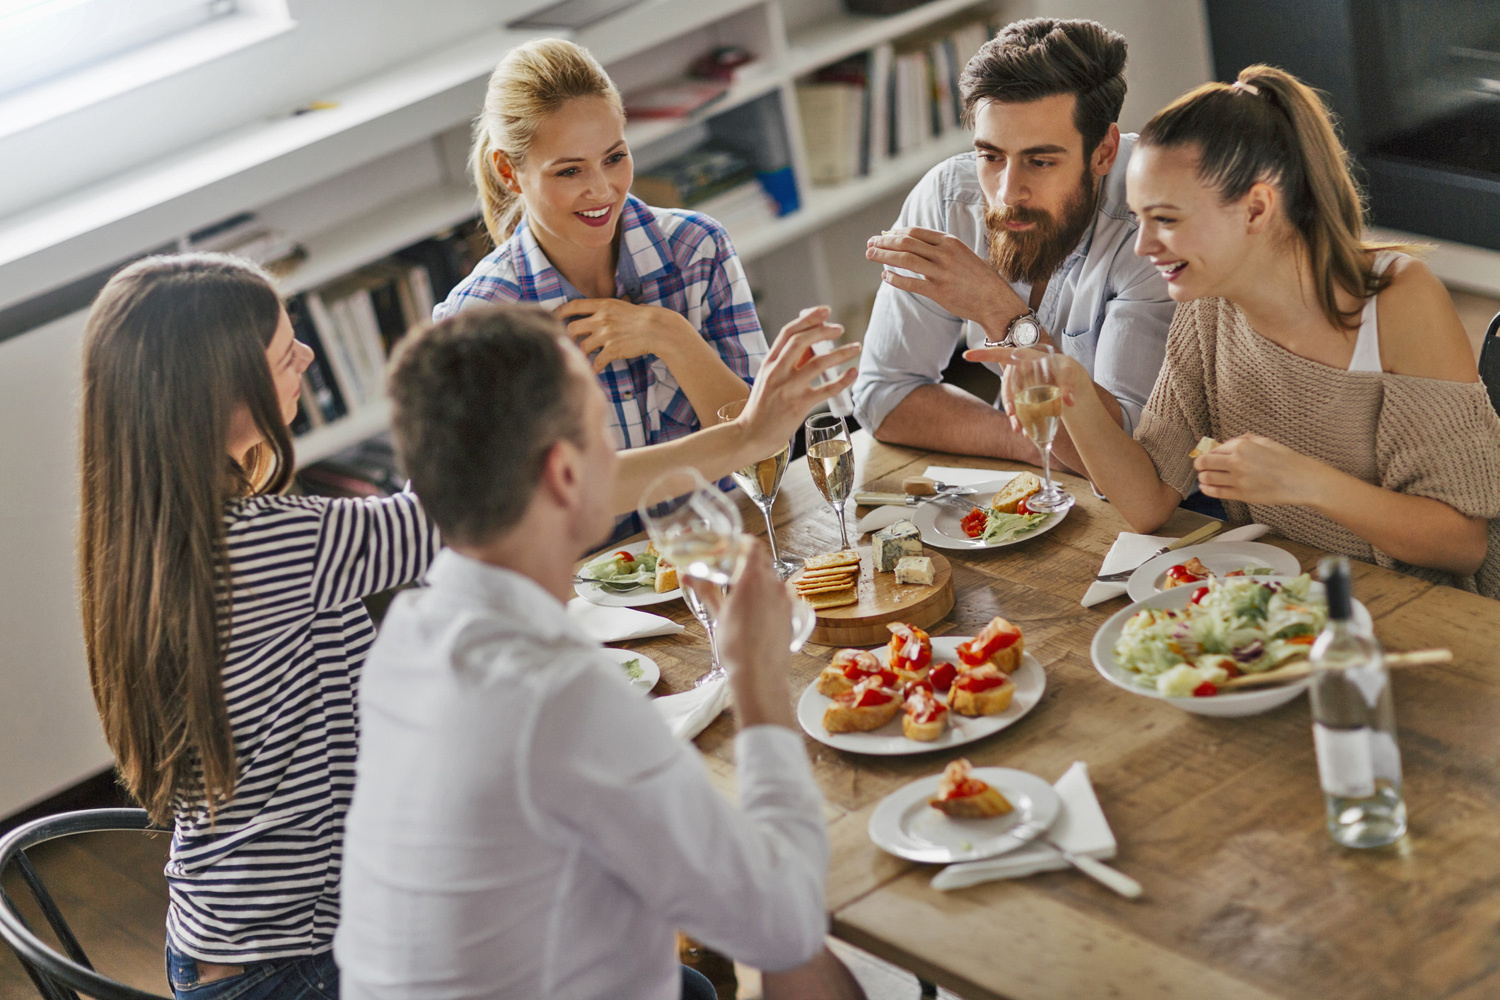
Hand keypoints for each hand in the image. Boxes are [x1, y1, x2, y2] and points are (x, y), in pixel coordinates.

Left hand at [555, 298, 691, 372]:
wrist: (658, 329)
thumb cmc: (643, 317)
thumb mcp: (624, 305)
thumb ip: (609, 307)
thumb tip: (607, 306)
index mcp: (603, 305)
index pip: (573, 306)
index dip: (559, 311)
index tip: (553, 317)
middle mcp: (601, 319)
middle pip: (571, 328)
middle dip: (566, 337)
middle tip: (567, 343)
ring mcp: (606, 335)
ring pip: (582, 347)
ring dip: (580, 354)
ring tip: (581, 359)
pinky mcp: (613, 350)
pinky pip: (597, 362)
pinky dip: (594, 368)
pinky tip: (594, 370)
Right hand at [704, 540, 793, 728]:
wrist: (760, 675)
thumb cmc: (738, 647)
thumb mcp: (718, 614)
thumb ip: (705, 590)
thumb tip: (688, 575)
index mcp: (753, 578)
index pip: (752, 545)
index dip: (742, 541)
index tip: (731, 545)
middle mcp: (773, 584)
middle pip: (762, 560)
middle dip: (747, 561)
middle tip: (731, 569)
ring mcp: (785, 598)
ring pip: (771, 578)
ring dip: (757, 579)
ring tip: (741, 593)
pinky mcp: (791, 613)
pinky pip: (780, 595)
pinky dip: (767, 595)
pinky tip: (755, 610)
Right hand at [734, 306, 859, 456]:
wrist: (750, 435)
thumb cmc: (762, 409)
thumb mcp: (768, 380)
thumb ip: (786, 364)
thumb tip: (812, 348)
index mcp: (768, 363)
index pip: (788, 332)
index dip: (808, 318)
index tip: (825, 311)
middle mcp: (776, 372)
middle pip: (802, 341)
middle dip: (824, 331)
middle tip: (840, 329)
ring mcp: (788, 389)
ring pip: (819, 363)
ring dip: (841, 353)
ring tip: (855, 348)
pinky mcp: (799, 406)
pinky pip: (826, 389)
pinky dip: (843, 379)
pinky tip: (853, 372)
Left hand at [866, 226, 1025, 335]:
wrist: (994, 299)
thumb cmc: (977, 277)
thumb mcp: (962, 254)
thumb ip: (940, 248)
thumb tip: (913, 243)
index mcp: (950, 242)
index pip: (915, 232)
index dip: (896, 232)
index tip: (883, 234)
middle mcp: (945, 254)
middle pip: (906, 243)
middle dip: (884, 242)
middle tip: (870, 242)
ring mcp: (941, 273)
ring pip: (905, 260)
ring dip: (884, 256)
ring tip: (870, 254)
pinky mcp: (939, 292)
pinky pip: (911, 283)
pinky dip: (895, 279)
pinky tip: (885, 276)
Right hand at [964, 345, 1091, 433]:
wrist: (1070, 379)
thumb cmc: (1067, 369)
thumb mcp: (1070, 373)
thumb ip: (1068, 385)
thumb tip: (1069, 401)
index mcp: (1025, 358)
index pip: (1001, 354)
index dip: (984, 354)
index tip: (966, 355)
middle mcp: (1019, 370)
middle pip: (1007, 385)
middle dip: (1008, 401)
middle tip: (1013, 414)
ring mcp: (1019, 384)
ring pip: (1011, 399)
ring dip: (1013, 415)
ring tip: (1019, 429)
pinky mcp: (1023, 395)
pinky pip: (1018, 407)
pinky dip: (1021, 419)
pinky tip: (1025, 431)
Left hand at [1194, 435, 1331, 506]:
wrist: (1301, 480)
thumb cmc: (1285, 459)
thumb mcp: (1265, 441)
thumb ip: (1243, 440)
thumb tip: (1225, 444)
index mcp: (1242, 446)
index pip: (1214, 449)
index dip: (1209, 453)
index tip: (1208, 455)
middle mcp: (1236, 462)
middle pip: (1205, 463)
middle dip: (1200, 464)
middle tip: (1201, 466)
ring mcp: (1238, 480)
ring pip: (1208, 478)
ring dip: (1203, 477)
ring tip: (1205, 477)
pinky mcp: (1242, 495)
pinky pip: (1217, 492)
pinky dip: (1207, 489)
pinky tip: (1206, 487)